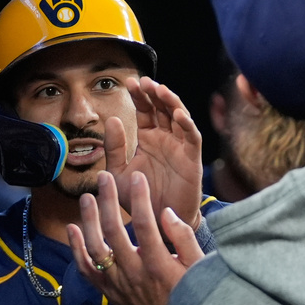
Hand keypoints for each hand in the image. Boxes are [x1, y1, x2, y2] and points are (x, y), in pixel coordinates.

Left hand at [67, 171, 203, 304]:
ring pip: (95, 248)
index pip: (144, 225)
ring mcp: (117, 283)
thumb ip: (183, 239)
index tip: (137, 178)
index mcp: (158, 265)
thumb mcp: (198, 268)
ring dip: (88, 221)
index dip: (139, 199)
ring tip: (87, 197)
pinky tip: (72, 228)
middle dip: (108, 201)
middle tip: (104, 178)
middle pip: (114, 231)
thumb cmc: (189, 295)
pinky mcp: (106, 291)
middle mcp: (134, 273)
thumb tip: (166, 212)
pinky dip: (76, 248)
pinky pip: (86, 269)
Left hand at [105, 78, 202, 229]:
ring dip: (171, 102)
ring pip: (179, 117)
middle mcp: (165, 138)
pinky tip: (178, 114)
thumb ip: (114, 148)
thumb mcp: (118, 172)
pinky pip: (192, 137)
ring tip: (160, 90)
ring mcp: (179, 147)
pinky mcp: (191, 159)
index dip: (139, 96)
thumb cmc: (139, 198)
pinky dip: (186, 124)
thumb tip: (112, 119)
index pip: (144, 110)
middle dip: (154, 93)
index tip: (129, 82)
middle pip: (162, 108)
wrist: (156, 223)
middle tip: (144, 81)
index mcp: (148, 138)